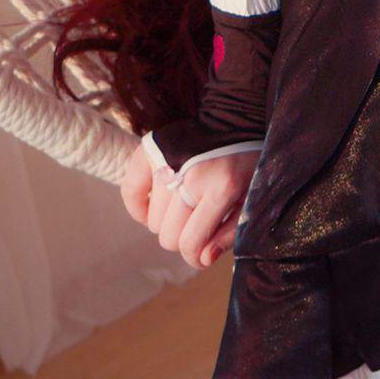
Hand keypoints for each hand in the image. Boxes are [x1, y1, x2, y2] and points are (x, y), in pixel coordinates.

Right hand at [119, 139, 257, 269]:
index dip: (195, 258)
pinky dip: (140, 208)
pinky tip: (155, 207)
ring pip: (153, 222)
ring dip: (167, 222)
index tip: (201, 255)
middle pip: (168, 236)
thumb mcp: (250, 198)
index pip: (190, 243)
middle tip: (195, 226)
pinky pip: (129, 193)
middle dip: (182, 239)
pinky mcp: (148, 151)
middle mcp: (190, 176)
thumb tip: (202, 260)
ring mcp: (165, 162)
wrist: (232, 118)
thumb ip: (230, 232)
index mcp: (221, 189)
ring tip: (184, 207)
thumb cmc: (246, 162)